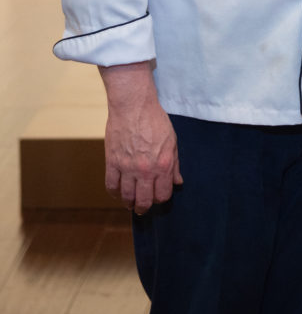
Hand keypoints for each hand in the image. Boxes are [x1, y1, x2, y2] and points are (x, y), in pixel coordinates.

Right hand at [100, 62, 182, 214]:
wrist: (133, 106)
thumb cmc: (155, 120)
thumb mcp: (172, 140)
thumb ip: (175, 164)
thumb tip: (177, 182)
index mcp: (163, 165)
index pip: (163, 194)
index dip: (161, 199)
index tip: (158, 197)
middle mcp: (146, 170)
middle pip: (144, 200)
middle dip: (145, 207)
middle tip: (143, 207)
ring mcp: (127, 167)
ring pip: (127, 197)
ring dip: (129, 203)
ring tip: (130, 203)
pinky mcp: (112, 162)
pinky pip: (111, 185)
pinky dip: (114, 193)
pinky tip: (118, 192)